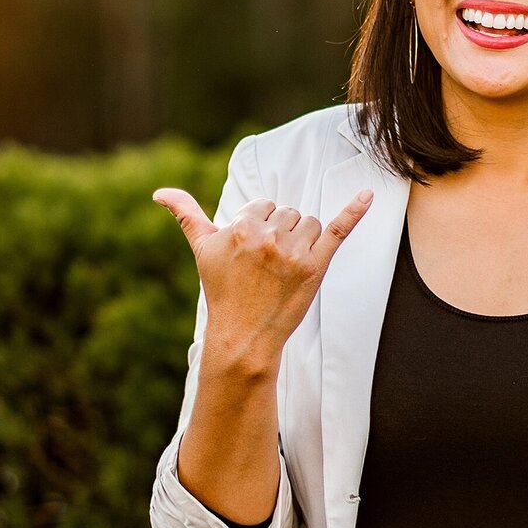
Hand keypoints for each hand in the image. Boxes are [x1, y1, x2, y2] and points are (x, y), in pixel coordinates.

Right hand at [153, 184, 374, 364]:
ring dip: (302, 240)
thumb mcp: (202, 250)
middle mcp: (268, 237)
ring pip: (309, 223)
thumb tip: (159, 193)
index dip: (260, 228)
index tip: (253, 255)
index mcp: (241, 227)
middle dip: (281, 234)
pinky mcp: (316, 267)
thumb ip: (186, 215)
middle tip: (267, 267)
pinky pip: (337, 231)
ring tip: (285, 269)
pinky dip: (355, 211)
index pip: (264, 206)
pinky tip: (368, 195)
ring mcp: (294, 252)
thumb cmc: (222, 291)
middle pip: (288, 213)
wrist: (243, 335)